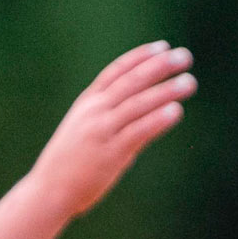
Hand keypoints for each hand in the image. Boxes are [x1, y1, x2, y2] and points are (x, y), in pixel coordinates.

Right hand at [29, 41, 195, 219]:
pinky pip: (138, 132)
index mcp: (87, 103)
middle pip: (132, 82)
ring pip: (138, 104)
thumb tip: (144, 112)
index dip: (140, 57)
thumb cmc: (68, 162)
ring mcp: (102, 132)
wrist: (48, 191)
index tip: (163, 46)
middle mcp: (94, 112)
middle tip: (185, 56)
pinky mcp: (110, 154)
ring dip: (166, 91)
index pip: (116, 72)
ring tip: (189, 82)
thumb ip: (110, 117)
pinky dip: (158, 120)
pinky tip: (176, 111)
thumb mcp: (83, 129)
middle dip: (160, 67)